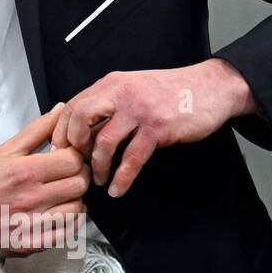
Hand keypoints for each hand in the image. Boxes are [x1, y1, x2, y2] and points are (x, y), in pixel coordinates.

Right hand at [0, 103, 89, 255]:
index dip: (75, 155)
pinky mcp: (34, 242)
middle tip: (67, 174)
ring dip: (75, 198)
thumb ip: (36, 130)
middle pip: (80, 184)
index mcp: (24, 172)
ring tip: (61, 193)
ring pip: (78, 208)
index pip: (72, 160)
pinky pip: (68, 232)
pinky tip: (57, 212)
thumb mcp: (3, 152)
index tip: (68, 156)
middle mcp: (30, 198)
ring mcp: (33, 223)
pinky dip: (69, 221)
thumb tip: (60, 111)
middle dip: (78, 175)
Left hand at [51, 58, 257, 197]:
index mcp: (111, 84)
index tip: (59, 149)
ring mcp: (140, 110)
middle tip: (77, 163)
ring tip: (98, 180)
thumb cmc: (170, 91)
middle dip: (74, 146)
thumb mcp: (132, 87)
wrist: (211, 86)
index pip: (73, 105)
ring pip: (105, 142)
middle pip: (81, 119)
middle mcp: (121, 93)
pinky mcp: (158, 128)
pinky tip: (117, 188)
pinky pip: (132, 158)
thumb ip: (109, 103)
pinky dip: (122, 177)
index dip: (62, 130)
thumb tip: (82, 129)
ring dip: (98, 166)